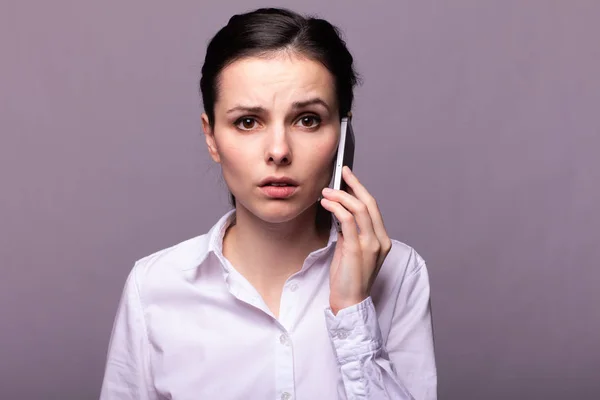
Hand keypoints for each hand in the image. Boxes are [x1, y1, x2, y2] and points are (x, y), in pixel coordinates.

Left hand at [320, 166, 392, 314]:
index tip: (350, 177)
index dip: (361, 190)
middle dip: (354, 184)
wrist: (349, 302)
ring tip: (327, 192)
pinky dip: (336, 208)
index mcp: (382, 240)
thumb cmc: (348, 278)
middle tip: (342, 173)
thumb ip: (350, 232)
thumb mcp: (351, 250)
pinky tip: (327, 204)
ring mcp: (371, 245)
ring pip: (359, 209)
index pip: (373, 208)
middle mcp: (380, 240)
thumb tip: (340, 213)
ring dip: (341, 196)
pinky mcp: (357, 249)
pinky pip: (347, 220)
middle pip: (369, 203)